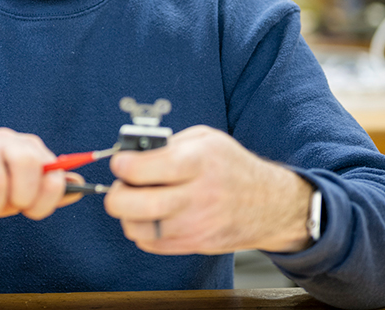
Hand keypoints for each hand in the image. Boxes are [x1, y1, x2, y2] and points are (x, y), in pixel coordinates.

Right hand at [0, 127, 82, 219]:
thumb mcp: (18, 188)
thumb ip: (47, 189)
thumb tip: (78, 185)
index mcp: (26, 147)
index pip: (52, 171)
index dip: (45, 198)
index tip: (29, 208)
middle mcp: (3, 140)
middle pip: (27, 166)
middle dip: (17, 198)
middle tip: (2, 205)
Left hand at [104, 125, 312, 254]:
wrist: (269, 205)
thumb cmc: (232, 167)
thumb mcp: (206, 140)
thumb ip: (169, 143)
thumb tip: (132, 151)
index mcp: (198, 163)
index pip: (143, 169)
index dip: (122, 165)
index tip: (120, 162)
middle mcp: (196, 196)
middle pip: (134, 204)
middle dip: (115, 194)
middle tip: (120, 184)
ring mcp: (194, 225)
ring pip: (136, 228)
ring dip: (126, 214)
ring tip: (136, 200)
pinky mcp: (192, 244)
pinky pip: (148, 243)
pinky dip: (141, 229)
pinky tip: (151, 215)